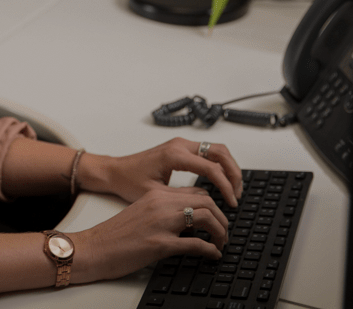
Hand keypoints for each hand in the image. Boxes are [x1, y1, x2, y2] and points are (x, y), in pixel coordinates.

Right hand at [71, 185, 228, 283]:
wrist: (94, 247)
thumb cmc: (114, 235)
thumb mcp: (141, 213)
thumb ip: (164, 211)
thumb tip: (189, 221)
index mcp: (156, 196)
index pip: (196, 192)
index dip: (213, 206)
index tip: (217, 219)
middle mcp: (160, 204)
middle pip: (206, 201)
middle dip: (222, 218)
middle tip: (224, 233)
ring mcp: (161, 223)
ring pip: (205, 217)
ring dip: (220, 231)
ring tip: (221, 243)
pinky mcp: (160, 243)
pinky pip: (195, 243)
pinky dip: (210, 250)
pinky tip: (212, 255)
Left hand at [80, 137, 242, 207]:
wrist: (115, 171)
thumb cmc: (129, 181)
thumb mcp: (156, 195)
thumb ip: (182, 199)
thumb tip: (205, 208)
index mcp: (174, 155)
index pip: (211, 168)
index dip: (226, 186)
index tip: (231, 202)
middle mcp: (180, 145)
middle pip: (220, 152)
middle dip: (234, 173)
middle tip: (237, 195)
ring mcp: (181, 144)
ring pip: (217, 149)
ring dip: (229, 168)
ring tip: (233, 190)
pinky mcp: (180, 148)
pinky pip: (208, 152)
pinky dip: (219, 165)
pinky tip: (221, 182)